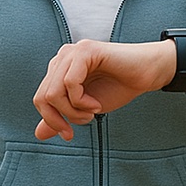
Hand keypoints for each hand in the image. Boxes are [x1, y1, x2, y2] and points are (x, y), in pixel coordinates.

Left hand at [33, 39, 180, 139]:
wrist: (147, 74)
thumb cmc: (119, 87)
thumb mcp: (85, 108)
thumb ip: (62, 116)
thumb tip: (38, 134)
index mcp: (60, 69)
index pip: (40, 98)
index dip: (52, 121)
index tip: (69, 134)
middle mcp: (62, 57)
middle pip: (43, 97)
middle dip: (62, 118)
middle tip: (86, 121)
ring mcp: (72, 52)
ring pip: (53, 92)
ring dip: (74, 110)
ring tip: (93, 111)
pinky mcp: (85, 51)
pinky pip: (70, 83)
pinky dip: (81, 101)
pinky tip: (96, 104)